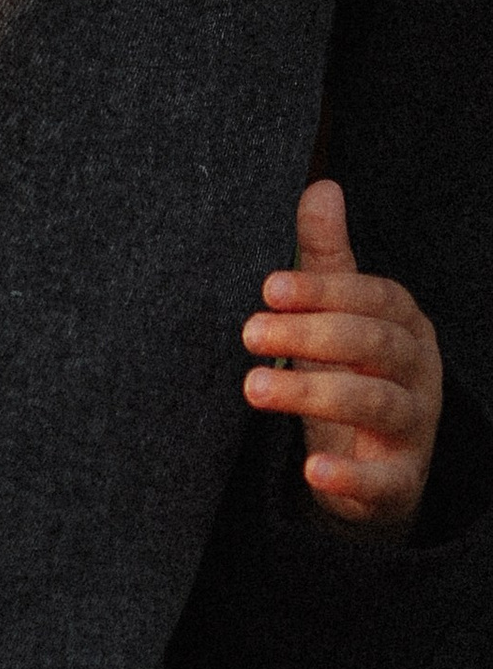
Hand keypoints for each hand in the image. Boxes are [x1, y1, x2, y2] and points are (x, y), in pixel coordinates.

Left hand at [242, 179, 443, 537]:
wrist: (378, 472)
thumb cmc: (354, 377)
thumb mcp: (339, 317)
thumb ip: (328, 259)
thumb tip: (322, 186)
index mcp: (405, 325)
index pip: (374, 298)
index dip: (324, 291)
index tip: (268, 288)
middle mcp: (418, 372)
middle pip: (374, 346)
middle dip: (312, 335)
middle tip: (249, 332)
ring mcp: (414, 428)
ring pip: (376, 405)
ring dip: (314, 394)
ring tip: (254, 386)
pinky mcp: (399, 481)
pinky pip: (381, 480)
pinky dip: (349, 475)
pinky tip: (313, 469)